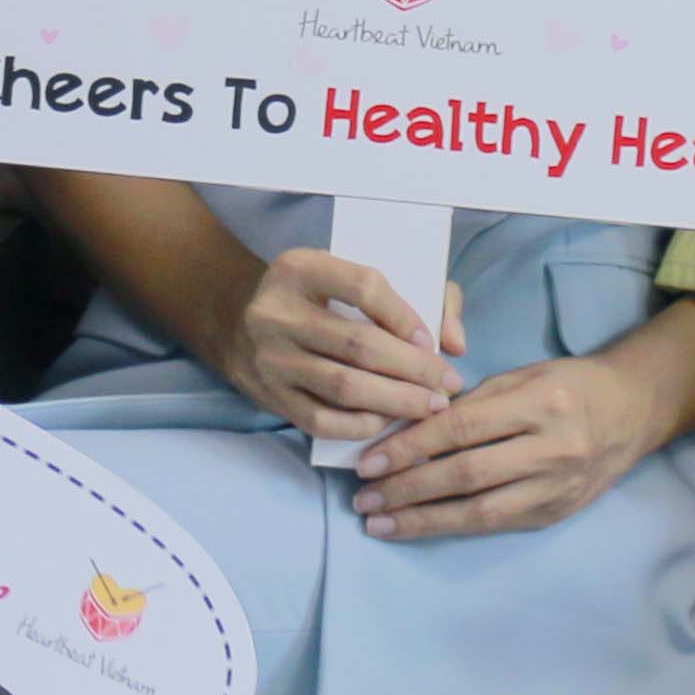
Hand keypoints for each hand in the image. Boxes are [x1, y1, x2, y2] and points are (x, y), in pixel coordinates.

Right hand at [217, 247, 458, 444]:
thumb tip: (456, 342)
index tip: (432, 343)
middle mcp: (278, 312)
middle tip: (448, 385)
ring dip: (396, 402)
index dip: (405, 316)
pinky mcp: (268, 395)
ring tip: (430, 407)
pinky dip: (361, 426)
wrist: (238, 321)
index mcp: (301, 268)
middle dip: (413, 370)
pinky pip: (321, 420)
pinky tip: (388, 422)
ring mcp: (270, 358)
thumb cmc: (317, 298)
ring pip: (343, 387)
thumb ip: (419, 295)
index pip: (363, 286)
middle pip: (358, 345)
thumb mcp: (350, 277)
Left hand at [354, 349, 661, 542]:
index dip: (411, 446)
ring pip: (479, 510)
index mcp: (541, 402)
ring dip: (422, 519)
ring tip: (379, 522)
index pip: (462, 428)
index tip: (369, 461)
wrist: (632, 411)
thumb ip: (473, 401)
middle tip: (363, 497)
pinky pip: (497, 524)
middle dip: (408, 488)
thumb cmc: (569, 385)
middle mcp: (552, 448)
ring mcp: (557, 486)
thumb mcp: (523, 375)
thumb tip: (412, 426)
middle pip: (466, 474)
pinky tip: (421, 526)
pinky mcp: (556, 513)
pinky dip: (453, 527)